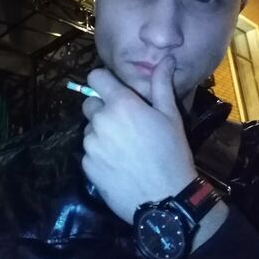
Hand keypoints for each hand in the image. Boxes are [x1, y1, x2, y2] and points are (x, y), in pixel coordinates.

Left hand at [82, 57, 197, 223]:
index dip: (104, 81)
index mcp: (120, 104)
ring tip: (124, 148)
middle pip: (90, 104)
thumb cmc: (172, 153)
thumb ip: (162, 84)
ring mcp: (91, 144)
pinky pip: (89, 152)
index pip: (95, 77)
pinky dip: (100, 154)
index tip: (115, 91)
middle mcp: (100, 120)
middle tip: (125, 124)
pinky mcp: (86, 165)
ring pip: (90, 129)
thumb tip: (166, 58)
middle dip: (103, 109)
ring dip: (101, 133)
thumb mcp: (171, 116)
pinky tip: (118, 164)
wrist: (165, 200)